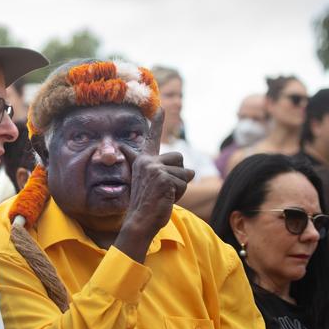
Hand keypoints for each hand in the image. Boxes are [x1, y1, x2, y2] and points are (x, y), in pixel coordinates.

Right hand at [115, 109, 194, 262]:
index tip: (161, 108)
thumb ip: (165, 171)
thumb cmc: (148, 204)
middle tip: (165, 189)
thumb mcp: (154, 183)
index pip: (152, 138)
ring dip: (180, 187)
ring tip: (164, 195)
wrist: (140, 220)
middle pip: (179, 158)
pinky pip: (183, 183)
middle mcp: (147, 161)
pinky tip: (166, 199)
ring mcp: (154, 168)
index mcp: (143, 160)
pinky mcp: (162, 177)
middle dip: (180, 174)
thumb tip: (188, 169)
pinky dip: (180, 194)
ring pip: (184, 172)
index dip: (157, 122)